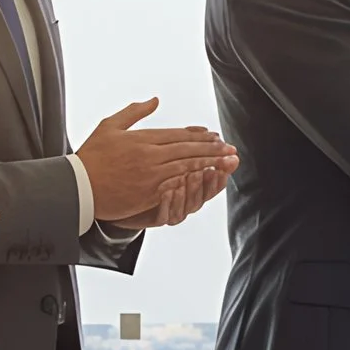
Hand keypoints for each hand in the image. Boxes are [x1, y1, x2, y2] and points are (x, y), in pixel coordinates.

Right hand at [77, 99, 235, 225]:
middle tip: (230, 148)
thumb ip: (134, 112)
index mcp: (142, 138)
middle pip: (188, 150)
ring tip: (226, 162)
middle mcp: (150, 156)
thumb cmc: (91, 157)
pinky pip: (177, 185)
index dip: (199, 135)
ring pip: (187, 167)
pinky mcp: (149, 194)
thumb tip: (155, 99)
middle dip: (212, 149)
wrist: (77, 188)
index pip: (179, 135)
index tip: (215, 135)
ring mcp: (151, 176)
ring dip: (209, 164)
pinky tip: (206, 179)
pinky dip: (193, 181)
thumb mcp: (110, 126)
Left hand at [112, 149, 238, 231]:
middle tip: (213, 168)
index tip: (228, 156)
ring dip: (192, 190)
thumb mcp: (170, 154)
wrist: (122, 195)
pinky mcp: (155, 218)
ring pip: (189, 205)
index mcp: (192, 182)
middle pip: (205, 193)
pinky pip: (165, 214)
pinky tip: (167, 190)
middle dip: (211, 180)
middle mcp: (186, 198)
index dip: (222, 167)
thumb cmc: (146, 174)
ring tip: (192, 175)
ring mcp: (172, 209)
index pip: (214, 177)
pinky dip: (168, 203)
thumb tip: (208, 130)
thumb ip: (188, 143)